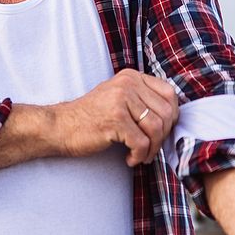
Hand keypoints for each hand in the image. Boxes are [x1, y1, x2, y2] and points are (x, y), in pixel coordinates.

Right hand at [55, 69, 178, 165]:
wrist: (61, 127)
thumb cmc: (91, 117)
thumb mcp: (118, 97)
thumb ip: (142, 99)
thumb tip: (173, 116)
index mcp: (131, 76)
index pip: (169, 94)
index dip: (171, 117)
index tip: (161, 132)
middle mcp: (128, 84)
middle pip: (166, 113)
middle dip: (162, 137)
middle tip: (149, 148)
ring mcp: (121, 100)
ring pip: (157, 129)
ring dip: (151, 149)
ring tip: (140, 155)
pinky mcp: (115, 119)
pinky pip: (142, 143)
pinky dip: (139, 156)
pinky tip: (129, 158)